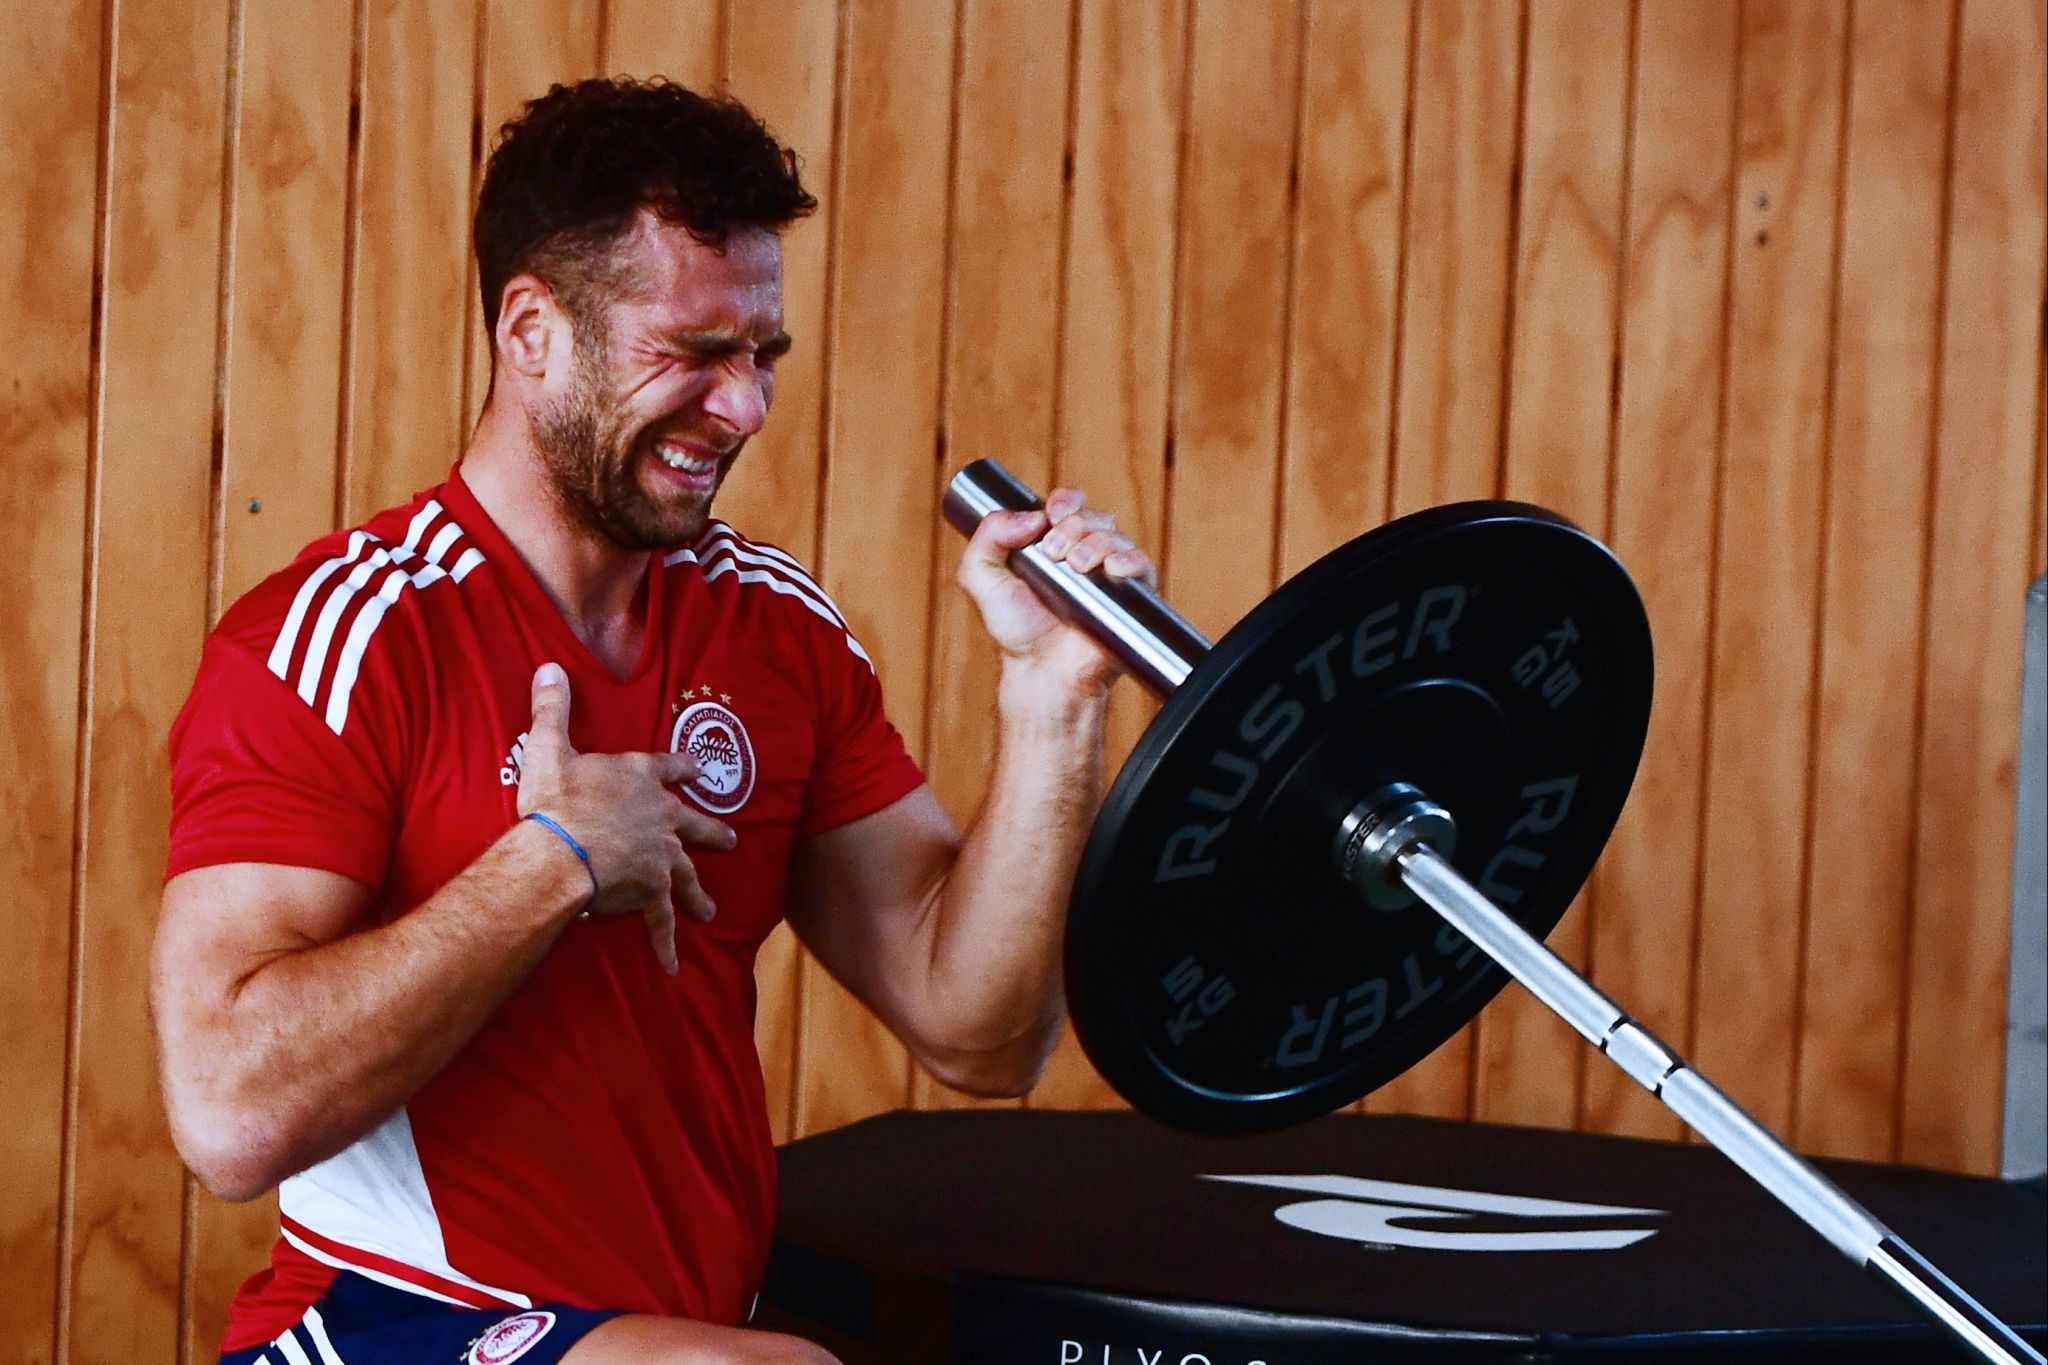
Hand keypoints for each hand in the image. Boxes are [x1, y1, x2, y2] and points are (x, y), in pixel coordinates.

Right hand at [515, 662, 736, 973]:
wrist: (562, 851)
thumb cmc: (555, 800)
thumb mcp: (549, 746)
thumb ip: (553, 708)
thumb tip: (550, 668)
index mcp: (640, 779)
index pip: (670, 768)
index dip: (684, 769)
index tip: (699, 773)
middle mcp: (661, 816)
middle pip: (693, 824)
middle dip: (711, 832)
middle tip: (731, 839)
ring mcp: (661, 856)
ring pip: (687, 874)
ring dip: (698, 891)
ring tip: (711, 908)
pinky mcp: (650, 892)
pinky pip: (661, 922)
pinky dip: (666, 944)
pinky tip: (673, 965)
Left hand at [957, 487, 1157, 691]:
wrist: (1042, 670)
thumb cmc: (1015, 628)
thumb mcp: (980, 577)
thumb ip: (989, 536)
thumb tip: (1033, 516)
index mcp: (1053, 542)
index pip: (1069, 506)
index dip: (1065, 501)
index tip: (1052, 514)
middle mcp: (1084, 553)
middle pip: (1093, 517)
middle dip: (1073, 526)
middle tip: (1053, 552)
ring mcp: (1109, 574)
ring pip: (1116, 536)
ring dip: (1096, 542)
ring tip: (1076, 566)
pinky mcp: (1131, 597)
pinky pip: (1142, 564)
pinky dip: (1130, 560)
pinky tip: (1112, 569)